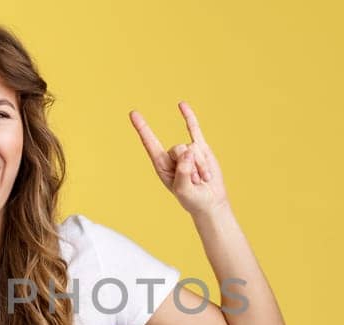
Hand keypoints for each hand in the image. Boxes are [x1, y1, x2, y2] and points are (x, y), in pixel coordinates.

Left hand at [129, 101, 227, 215]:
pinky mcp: (201, 148)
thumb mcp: (184, 191)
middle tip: (195, 182)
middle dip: (190, 166)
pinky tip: (181, 104)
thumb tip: (188, 151)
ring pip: (192, 148)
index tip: (133, 113)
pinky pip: (194, 129)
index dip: (142, 128)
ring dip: (200, 166)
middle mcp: (171, 156)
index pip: (150, 143)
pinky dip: (188, 117)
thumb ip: (183, 172)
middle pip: (178, 148)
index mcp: (161, 165)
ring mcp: (186, 150)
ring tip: (202, 179)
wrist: (210, 201)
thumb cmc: (192, 199)